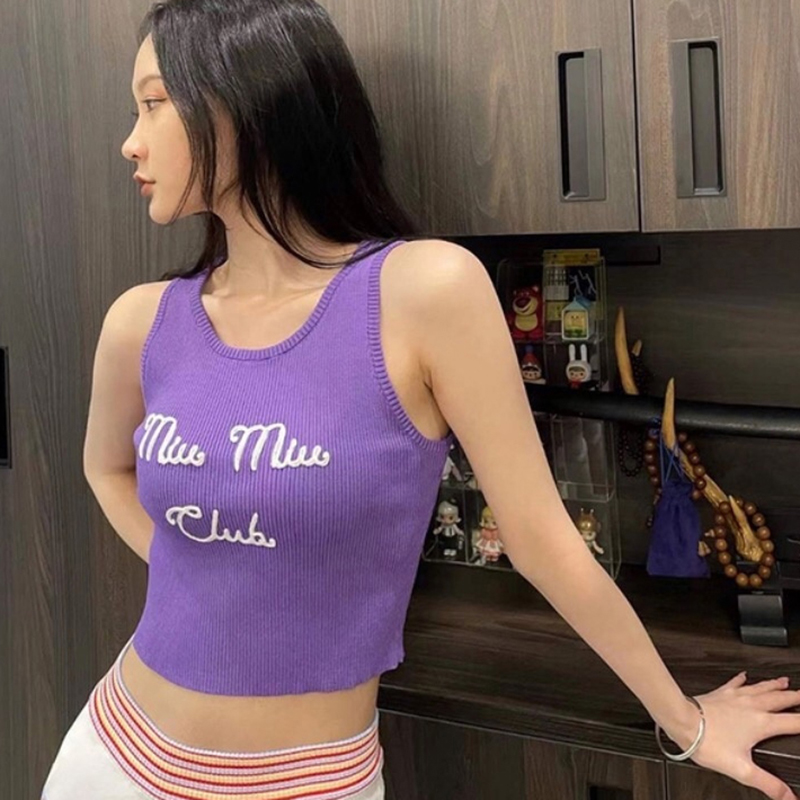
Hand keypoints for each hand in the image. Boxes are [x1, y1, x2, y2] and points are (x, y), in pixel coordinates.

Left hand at [665, 672, 799, 799]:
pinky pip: (735, 683)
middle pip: (780, 699)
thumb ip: (768, 784)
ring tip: (784, 681)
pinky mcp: (720, 693)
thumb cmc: (708, 741)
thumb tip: (789, 797)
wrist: (682, 720)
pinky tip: (744, 675)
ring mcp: (735, 697)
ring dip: (775, 685)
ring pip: (761, 688)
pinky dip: (743, 679)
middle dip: (796, 697)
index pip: (793, 722)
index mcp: (761, 724)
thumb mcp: (742, 769)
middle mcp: (751, 706)